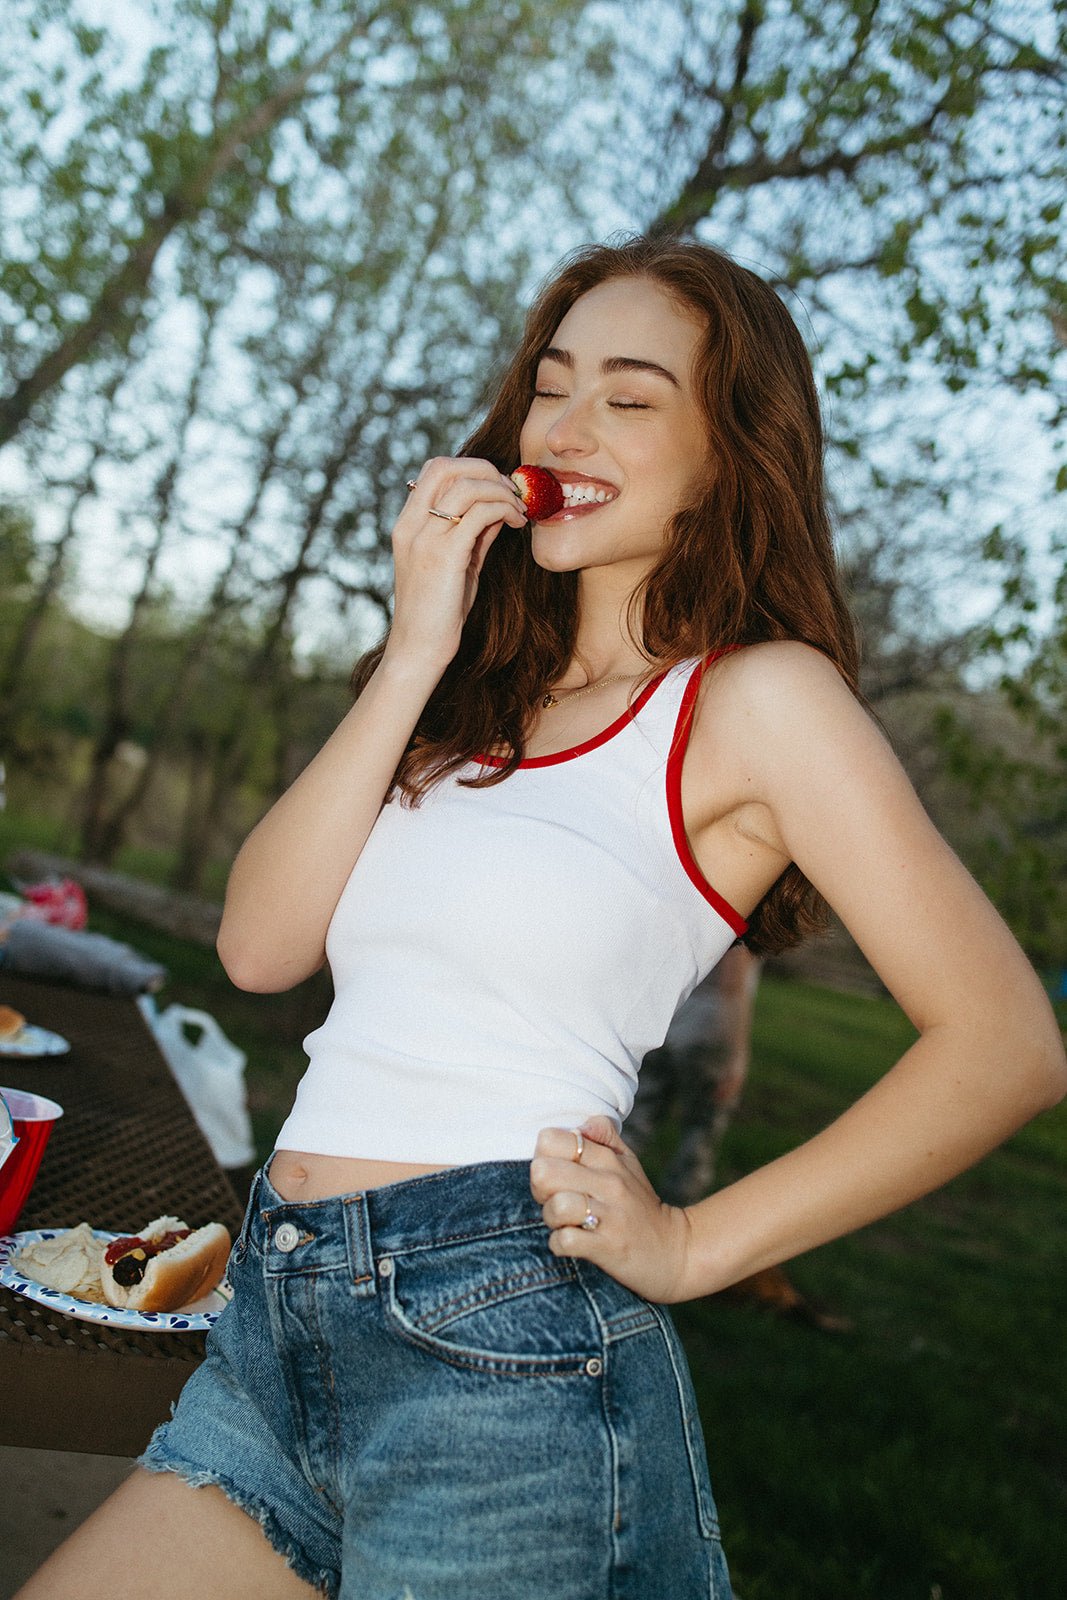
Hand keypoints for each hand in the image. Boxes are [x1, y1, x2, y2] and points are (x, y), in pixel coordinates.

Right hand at [387, 457, 525, 671]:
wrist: (419, 649)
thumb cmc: (438, 612)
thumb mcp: (457, 564)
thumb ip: (474, 534)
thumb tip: (499, 508)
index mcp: (407, 524)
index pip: (434, 469)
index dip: (471, 468)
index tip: (499, 487)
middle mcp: (411, 525)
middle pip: (446, 466)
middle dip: (486, 469)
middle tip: (512, 491)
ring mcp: (424, 539)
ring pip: (467, 486)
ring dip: (501, 491)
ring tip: (520, 510)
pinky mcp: (444, 556)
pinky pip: (479, 514)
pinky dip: (504, 511)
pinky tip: (517, 524)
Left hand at [529, 1117, 693, 1302]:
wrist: (676, 1251)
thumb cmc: (641, 1205)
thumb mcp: (628, 1163)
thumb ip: (603, 1137)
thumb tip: (580, 1124)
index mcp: (608, 1159)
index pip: (552, 1140)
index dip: (543, 1157)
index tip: (555, 1174)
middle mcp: (609, 1183)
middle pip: (544, 1172)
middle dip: (540, 1190)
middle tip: (553, 1200)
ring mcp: (609, 1215)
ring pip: (555, 1206)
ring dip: (551, 1219)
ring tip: (565, 1223)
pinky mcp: (608, 1247)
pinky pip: (564, 1241)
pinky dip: (561, 1244)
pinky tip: (573, 1242)